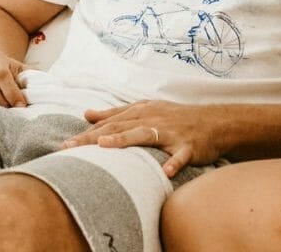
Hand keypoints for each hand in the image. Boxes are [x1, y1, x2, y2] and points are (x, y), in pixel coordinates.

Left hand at [62, 100, 220, 176]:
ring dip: (125, 139)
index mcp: (142, 111)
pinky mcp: (188, 146)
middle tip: (70, 147)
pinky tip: (166, 171)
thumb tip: (87, 114)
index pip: (110, 122)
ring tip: (106, 146)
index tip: (65, 144)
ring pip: (145, 135)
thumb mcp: (146, 110)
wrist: (215, 122)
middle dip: (94, 137)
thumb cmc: (176, 118)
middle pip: (119, 127)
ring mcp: (171, 132)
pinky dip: (174, 162)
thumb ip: (116, 113)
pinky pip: (181, 155)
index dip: (87, 133)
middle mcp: (153, 119)